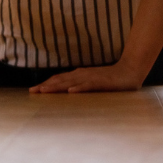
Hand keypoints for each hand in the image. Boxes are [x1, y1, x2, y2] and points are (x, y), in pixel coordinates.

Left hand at [29, 61, 144, 93]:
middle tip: (32, 91)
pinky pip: (89, 85)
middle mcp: (83, 74)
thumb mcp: (93, 82)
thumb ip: (81, 85)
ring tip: (44, 91)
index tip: (33, 91)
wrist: (130, 71)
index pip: (59, 79)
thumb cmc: (111, 79)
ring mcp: (92, 78)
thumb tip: (66, 90)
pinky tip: (71, 91)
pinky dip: (79, 88)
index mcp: (80, 75)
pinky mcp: (102, 82)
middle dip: (46, 86)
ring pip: (71, 82)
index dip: (46, 84)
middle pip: (61, 80)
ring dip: (56, 86)